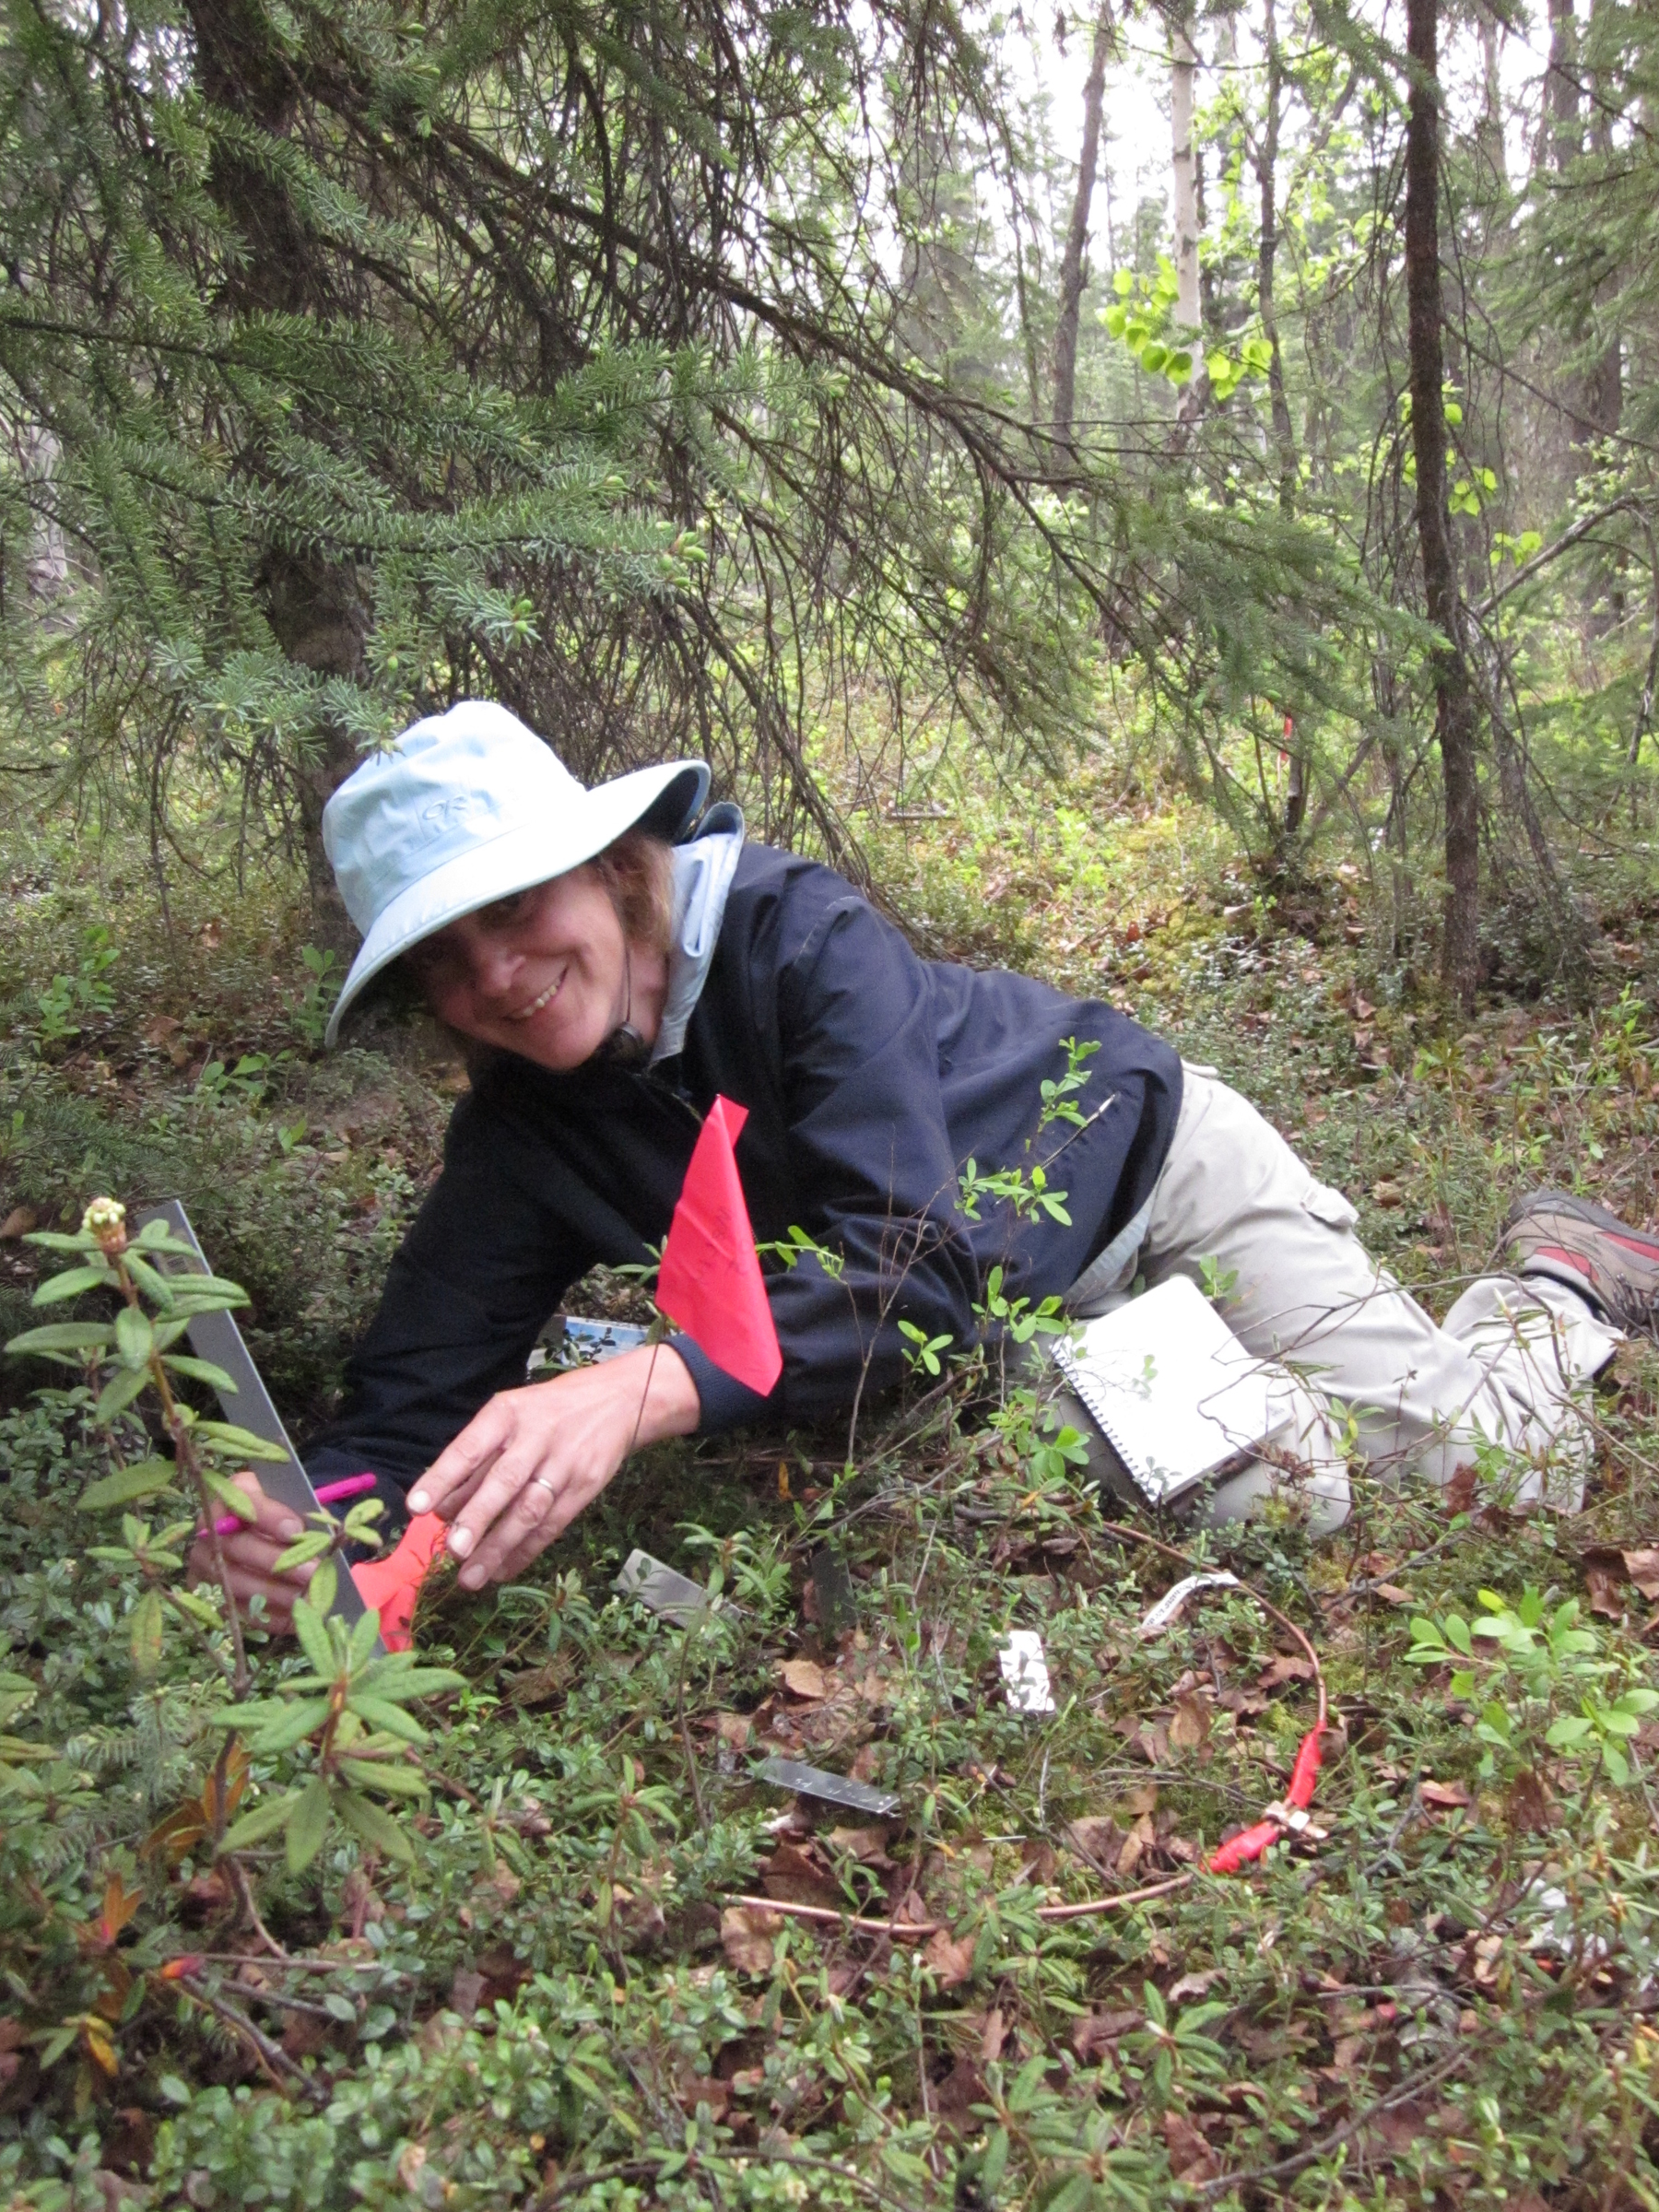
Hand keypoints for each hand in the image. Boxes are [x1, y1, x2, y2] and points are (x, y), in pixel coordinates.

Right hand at [186, 1469, 314, 1631]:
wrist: (253, 1533)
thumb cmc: (275, 1514)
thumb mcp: (285, 1499)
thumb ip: (300, 1509)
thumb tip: (326, 1536)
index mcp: (228, 1499)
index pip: (243, 1504)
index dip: (269, 1518)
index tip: (296, 1529)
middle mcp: (208, 1533)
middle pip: (237, 1547)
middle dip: (276, 1561)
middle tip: (311, 1571)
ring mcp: (205, 1567)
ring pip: (235, 1583)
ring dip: (274, 1593)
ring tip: (307, 1597)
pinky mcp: (211, 1597)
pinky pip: (237, 1611)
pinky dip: (268, 1616)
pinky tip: (296, 1616)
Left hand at [408, 1345, 699, 1589]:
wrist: (617, 1401)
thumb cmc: (547, 1411)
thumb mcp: (510, 1415)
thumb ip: (478, 1458)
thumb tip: (442, 1509)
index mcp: (507, 1413)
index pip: (470, 1447)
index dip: (443, 1477)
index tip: (417, 1507)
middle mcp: (536, 1436)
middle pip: (505, 1481)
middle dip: (478, 1517)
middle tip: (453, 1550)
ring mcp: (564, 1464)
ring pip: (529, 1510)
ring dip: (499, 1547)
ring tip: (471, 1577)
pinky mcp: (584, 1487)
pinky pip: (552, 1525)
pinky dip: (525, 1552)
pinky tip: (502, 1571)